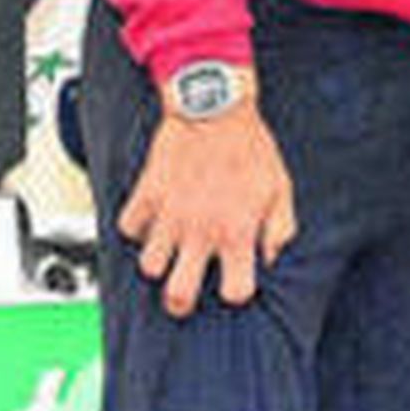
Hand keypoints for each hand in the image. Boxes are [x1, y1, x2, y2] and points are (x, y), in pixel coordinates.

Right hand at [119, 102, 296, 317]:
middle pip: (178, 295)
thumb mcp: (280, 189)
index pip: (235, 292)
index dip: (236, 290)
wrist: (215, 107)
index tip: (234, 281)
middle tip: (185, 292)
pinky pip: (129, 228)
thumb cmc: (251, 148)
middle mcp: (200, 231)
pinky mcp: (146, 194)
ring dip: (160, 262)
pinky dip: (138, 228)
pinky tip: (154, 219)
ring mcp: (169, 215)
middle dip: (181, 302)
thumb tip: (270, 257)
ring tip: (172, 249)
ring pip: (149, 266)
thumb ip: (280, 229)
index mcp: (237, 233)